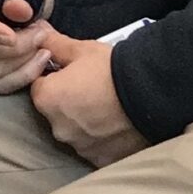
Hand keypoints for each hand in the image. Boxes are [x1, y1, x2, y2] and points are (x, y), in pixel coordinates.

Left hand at [28, 31, 147, 166]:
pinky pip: (95, 148)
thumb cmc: (114, 69)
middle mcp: (58, 127)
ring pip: (76, 132)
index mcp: (47, 99)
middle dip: (69, 103)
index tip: (73, 76)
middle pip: (57, 113)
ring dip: (86, 123)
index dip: (55, 79)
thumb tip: (40, 34)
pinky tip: (117, 125)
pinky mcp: (100, 159)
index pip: (40, 88)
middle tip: (94, 90)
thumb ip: (55, 45)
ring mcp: (80, 146)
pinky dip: (103, 139)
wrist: (153, 93)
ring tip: (109, 108)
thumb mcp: (83, 50)